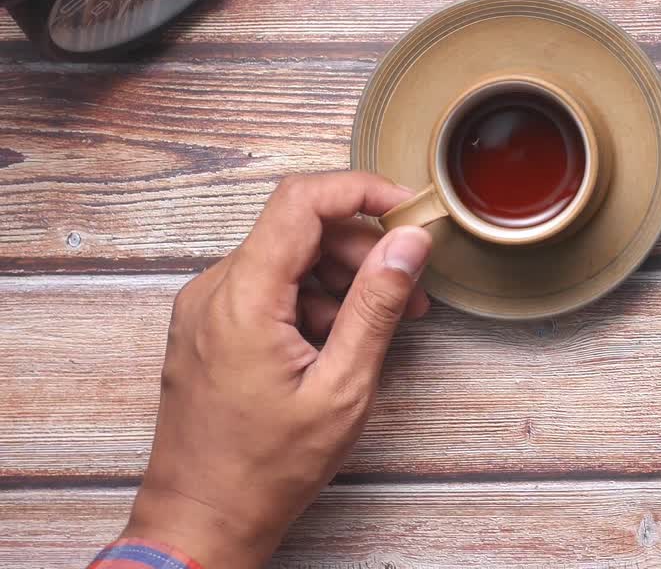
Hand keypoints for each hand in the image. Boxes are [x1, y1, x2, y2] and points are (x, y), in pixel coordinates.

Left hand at [123, 172, 432, 567]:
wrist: (201, 520)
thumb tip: (408, 243)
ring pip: (286, 257)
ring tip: (386, 320)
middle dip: (363, 246)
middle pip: (299, 229)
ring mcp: (206, 309)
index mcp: (243, 298)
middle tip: (410, 286)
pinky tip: (344, 339)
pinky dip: (313, 299)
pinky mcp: (209, 328)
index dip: (362, 191)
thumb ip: (376, 306)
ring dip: (342, 276)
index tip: (408, 210)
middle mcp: (214, 291)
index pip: (302, 200)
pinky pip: (269, 288)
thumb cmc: (265, 469)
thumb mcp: (342, 388)